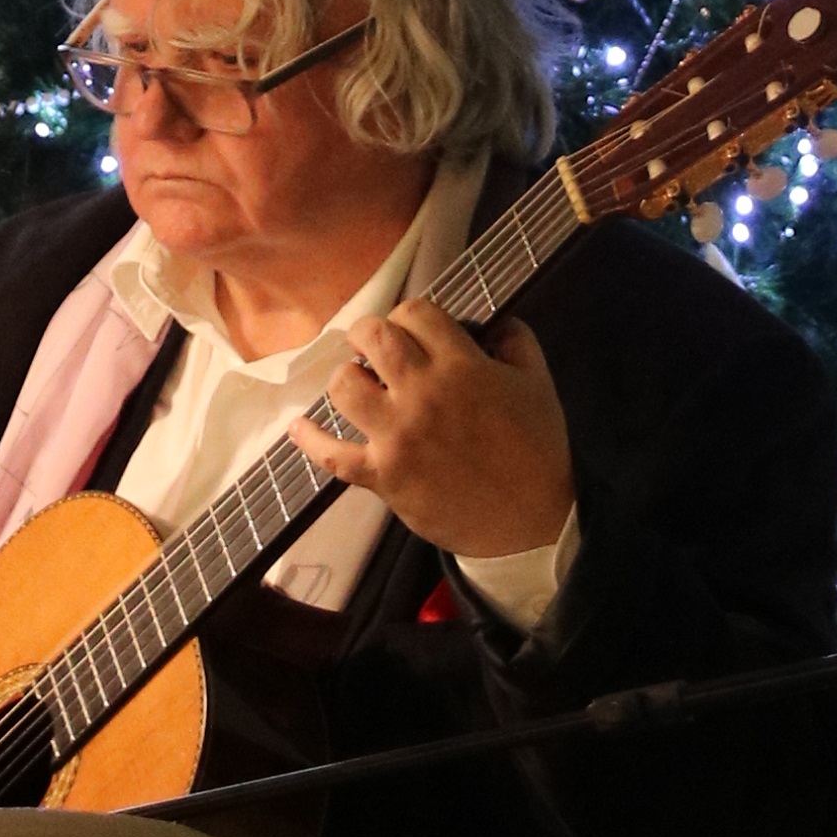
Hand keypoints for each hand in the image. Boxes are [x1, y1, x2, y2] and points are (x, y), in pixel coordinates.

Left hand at [290, 306, 572, 562]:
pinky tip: (298, 426)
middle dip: (368, 333)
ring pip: (344, 387)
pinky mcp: (382, 476)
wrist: (529, 522)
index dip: (410, 315)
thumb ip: (515, 341)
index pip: (416, 313)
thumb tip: (489, 321)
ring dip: (346, 379)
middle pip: (373, 338)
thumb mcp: (538, 382)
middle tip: (374, 348)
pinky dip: (310, 440)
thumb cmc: (537, 450)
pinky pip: (332, 455)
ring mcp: (397, 436)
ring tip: (358, 384)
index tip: (412, 330)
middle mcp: (423, 394)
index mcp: (462, 367)